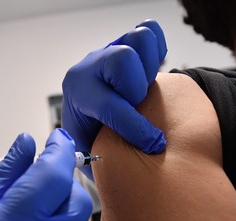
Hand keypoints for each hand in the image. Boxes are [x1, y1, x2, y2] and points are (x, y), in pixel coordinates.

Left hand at [62, 19, 167, 178]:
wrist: (89, 115)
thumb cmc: (91, 138)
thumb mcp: (88, 153)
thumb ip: (100, 159)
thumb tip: (121, 173)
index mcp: (78, 92)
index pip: (109, 104)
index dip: (135, 128)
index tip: (153, 144)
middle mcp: (91, 65)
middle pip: (122, 60)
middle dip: (138, 89)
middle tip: (139, 106)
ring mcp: (109, 50)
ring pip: (138, 40)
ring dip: (148, 68)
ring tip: (145, 90)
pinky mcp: (126, 42)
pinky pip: (151, 32)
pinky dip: (158, 52)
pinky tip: (151, 75)